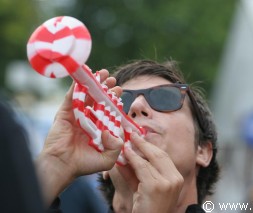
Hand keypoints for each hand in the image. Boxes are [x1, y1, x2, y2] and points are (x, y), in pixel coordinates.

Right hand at [36, 69, 122, 204]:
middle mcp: (89, 120)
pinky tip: (84, 77)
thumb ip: (117, 145)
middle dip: (106, 89)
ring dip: (93, 83)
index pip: (108, 110)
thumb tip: (112, 130)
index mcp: (99, 128)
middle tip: (112, 80)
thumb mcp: (108, 159)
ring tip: (102, 73)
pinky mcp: (65, 112)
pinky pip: (71, 96)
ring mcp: (76, 115)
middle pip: (98, 100)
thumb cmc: (85, 164)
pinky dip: (77, 86)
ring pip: (86, 95)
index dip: (114, 100)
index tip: (119, 91)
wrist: (62, 165)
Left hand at [108, 133, 183, 212]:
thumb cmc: (147, 208)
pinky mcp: (156, 186)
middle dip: (144, 143)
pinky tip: (125, 154)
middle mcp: (175, 179)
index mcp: (177, 178)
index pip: (164, 156)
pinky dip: (132, 159)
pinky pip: (142, 167)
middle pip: (159, 154)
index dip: (151, 146)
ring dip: (136, 150)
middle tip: (132, 134)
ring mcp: (167, 183)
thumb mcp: (144, 188)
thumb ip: (137, 172)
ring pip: (149, 160)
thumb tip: (127, 155)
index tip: (141, 137)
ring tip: (126, 142)